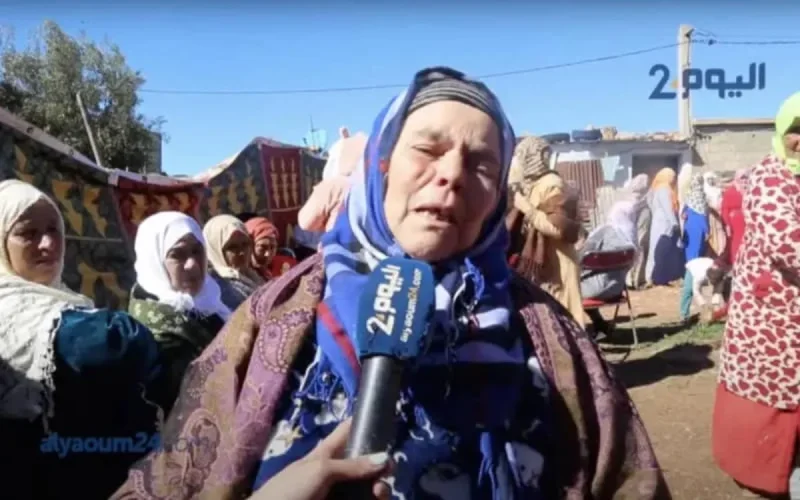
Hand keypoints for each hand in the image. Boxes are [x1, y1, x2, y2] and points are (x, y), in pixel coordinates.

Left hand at [249, 419, 391, 499]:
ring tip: (379, 493)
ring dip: (379, 488)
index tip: (387, 424)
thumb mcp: (320, 469)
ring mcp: (339, 492)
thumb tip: (386, 458)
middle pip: (366, 462)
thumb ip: (352, 464)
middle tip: (387, 474)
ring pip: (367, 486)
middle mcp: (337, 471)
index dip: (366, 423)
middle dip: (381, 466)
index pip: (349, 430)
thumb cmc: (290, 489)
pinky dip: (372, 499)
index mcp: (328, 452)